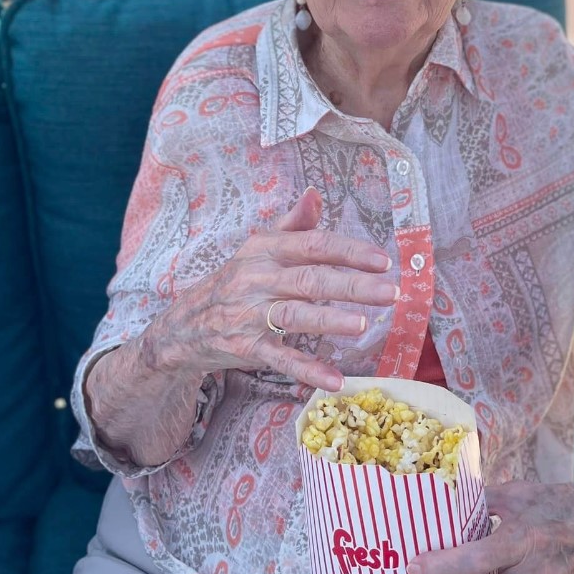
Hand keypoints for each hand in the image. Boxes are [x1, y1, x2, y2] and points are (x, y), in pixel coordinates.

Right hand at [143, 187, 397, 392]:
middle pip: (310, 279)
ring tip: (363, 325)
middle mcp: (257, 278)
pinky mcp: (244, 348)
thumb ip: (292, 225)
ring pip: (294, 315)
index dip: (349, 251)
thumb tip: (315, 194)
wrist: (182, 327)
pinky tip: (335, 379)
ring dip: (330, 320)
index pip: (313, 245)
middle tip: (390, 292)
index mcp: (265, 249)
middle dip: (352, 285)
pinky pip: (280, 359)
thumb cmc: (234, 282)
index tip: (383, 261)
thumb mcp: (257, 248)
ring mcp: (249, 314)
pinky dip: (307, 370)